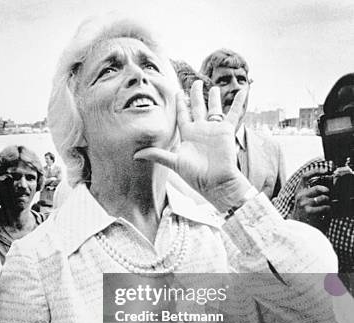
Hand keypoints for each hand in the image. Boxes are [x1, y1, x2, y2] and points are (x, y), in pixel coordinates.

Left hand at [134, 80, 252, 211]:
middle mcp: (201, 130)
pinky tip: (243, 91)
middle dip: (195, 96)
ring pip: (214, 109)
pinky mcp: (227, 131)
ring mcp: (214, 129)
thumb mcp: (174, 163)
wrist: (216, 182)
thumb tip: (135, 156)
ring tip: (212, 86)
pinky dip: (238, 102)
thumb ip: (157, 155)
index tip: (177, 92)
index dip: (180, 104)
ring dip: (213, 98)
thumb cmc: (195, 175)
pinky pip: (234, 113)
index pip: (182, 115)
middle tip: (194, 83)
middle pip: (197, 108)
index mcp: (188, 135)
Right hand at [291, 168, 330, 227]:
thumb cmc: (305, 213)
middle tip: (328, 196)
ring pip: (323, 197)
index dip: (316, 171)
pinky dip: (328, 210)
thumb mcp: (305, 200)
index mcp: (299, 191)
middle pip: (318, 188)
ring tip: (325, 207)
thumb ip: (312, 192)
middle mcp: (300, 196)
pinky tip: (324, 213)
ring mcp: (304, 203)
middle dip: (326, 192)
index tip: (326, 170)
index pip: (305, 176)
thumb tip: (326, 187)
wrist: (299, 227)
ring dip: (328, 202)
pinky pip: (325, 207)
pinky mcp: (309, 211)